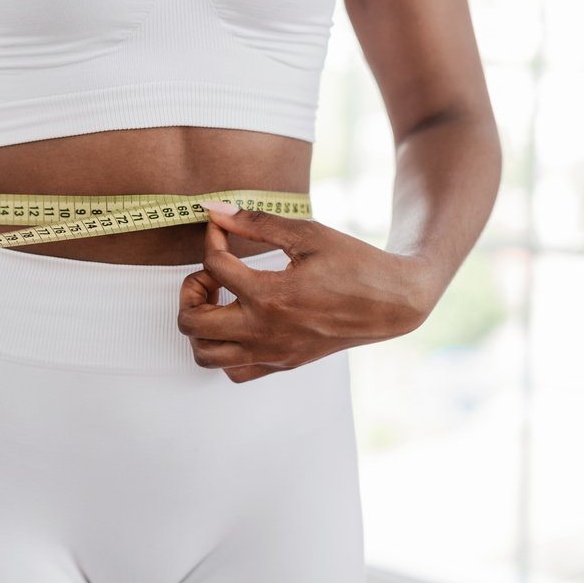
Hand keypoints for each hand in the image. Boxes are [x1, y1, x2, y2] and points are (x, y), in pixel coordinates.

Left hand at [177, 201, 436, 382]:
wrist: (392, 302)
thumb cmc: (354, 264)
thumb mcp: (307, 233)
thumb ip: (256, 223)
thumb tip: (214, 211)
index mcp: (270, 296)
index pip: (213, 265)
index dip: (211, 237)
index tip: (220, 228)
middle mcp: (265, 331)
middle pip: (191, 322)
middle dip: (191, 290)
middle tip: (211, 274)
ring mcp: (272, 352)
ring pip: (205, 354)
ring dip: (200, 325)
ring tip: (221, 301)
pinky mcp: (282, 364)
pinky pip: (234, 371)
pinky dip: (223, 349)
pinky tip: (238, 322)